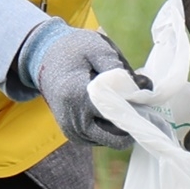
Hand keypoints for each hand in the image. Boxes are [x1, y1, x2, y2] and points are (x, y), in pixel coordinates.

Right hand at [17, 18, 134, 148]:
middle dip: (132, 122)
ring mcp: (71, 130)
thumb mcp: (97, 49)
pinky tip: (113, 109)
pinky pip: (101, 139)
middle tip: (140, 103)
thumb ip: (119, 69)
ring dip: (123, 126)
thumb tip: (144, 88)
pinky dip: (111, 129)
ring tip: (125, 102)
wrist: (44, 58)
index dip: (137, 108)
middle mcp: (73, 119)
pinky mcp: (72, 134)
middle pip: (116, 135)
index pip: (116, 114)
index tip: (146, 97)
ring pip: (111, 140)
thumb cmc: (74, 50)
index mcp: (78, 96)